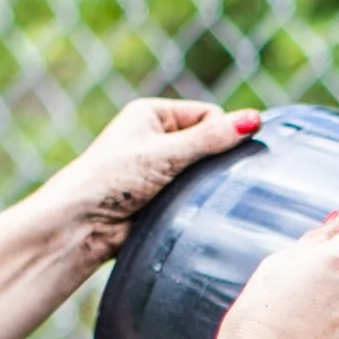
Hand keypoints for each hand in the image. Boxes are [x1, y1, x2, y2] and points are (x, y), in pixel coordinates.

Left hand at [38, 97, 258, 260]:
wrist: (82, 224)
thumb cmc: (113, 178)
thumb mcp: (166, 153)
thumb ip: (211, 139)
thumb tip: (255, 119)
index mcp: (153, 114)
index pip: (208, 114)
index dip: (218, 133)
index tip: (215, 155)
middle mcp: (155, 138)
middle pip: (207, 143)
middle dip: (213, 160)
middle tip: (206, 179)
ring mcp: (159, 169)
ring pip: (202, 172)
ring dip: (204, 184)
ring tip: (193, 197)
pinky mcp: (161, 197)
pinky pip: (193, 195)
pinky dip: (196, 202)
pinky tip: (194, 211)